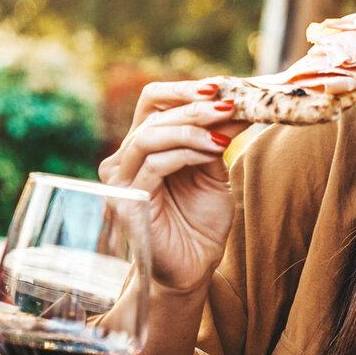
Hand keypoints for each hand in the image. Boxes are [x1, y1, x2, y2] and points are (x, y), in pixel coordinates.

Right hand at [99, 80, 247, 293]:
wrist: (193, 268)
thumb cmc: (200, 222)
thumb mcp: (213, 171)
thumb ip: (215, 139)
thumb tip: (235, 103)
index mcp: (143, 147)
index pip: (152, 101)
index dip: (182, 90)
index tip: (218, 86)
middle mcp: (125, 159)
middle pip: (152, 114)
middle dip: (193, 106)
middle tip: (227, 104)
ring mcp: (121, 180)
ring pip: (150, 135)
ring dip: (191, 126)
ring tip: (223, 130)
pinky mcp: (126, 200)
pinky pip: (155, 164)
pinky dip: (186, 152)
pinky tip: (211, 151)